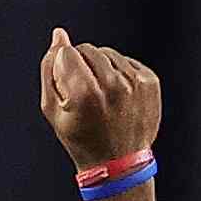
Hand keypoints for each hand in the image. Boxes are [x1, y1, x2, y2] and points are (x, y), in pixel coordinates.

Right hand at [41, 31, 164, 173]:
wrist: (119, 165)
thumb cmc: (81, 139)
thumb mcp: (52, 109)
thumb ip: (50, 67)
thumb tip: (59, 35)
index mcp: (86, 93)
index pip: (68, 52)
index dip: (64, 68)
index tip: (70, 88)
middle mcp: (113, 85)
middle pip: (88, 49)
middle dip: (83, 66)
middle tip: (86, 95)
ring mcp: (135, 83)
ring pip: (108, 53)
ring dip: (101, 68)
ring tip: (102, 97)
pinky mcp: (150, 82)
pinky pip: (126, 61)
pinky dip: (119, 73)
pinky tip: (118, 97)